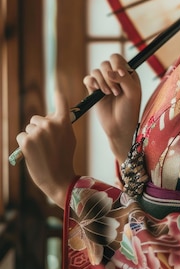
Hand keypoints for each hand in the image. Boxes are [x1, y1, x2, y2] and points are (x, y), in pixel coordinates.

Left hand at [16, 91, 75, 208]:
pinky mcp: (26, 141)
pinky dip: (24, 144)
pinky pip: (21, 136)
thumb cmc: (64, 158)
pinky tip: (32, 153)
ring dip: (31, 137)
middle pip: (37, 118)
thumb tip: (51, 117)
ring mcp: (38, 132)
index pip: (61, 100)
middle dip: (38, 128)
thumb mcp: (69, 138)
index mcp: (63, 122)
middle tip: (45, 143)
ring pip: (29, 128)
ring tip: (40, 151)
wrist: (58, 178)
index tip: (56, 91)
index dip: (57, 95)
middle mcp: (50, 124)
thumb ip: (62, 125)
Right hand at [83, 53, 141, 162]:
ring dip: (101, 81)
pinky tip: (96, 91)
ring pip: (96, 71)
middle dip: (109, 77)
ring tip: (109, 94)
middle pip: (105, 63)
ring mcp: (103, 82)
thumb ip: (123, 78)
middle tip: (116, 92)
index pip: (117, 58)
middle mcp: (114, 75)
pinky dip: (91, 82)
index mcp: (126, 73)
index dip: (116, 64)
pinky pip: (88, 79)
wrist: (119, 127)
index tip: (120, 76)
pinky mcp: (93, 91)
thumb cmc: (130, 110)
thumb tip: (110, 71)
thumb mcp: (133, 93)